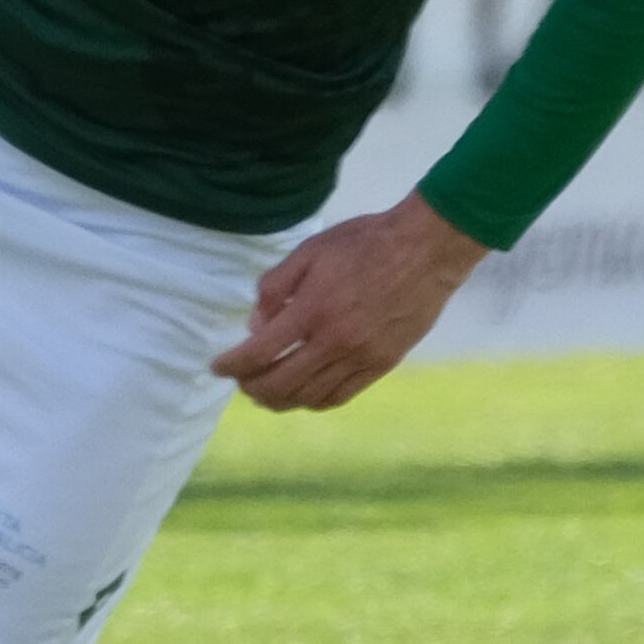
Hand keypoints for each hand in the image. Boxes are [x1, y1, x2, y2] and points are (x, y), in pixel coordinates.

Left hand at [211, 196, 489, 412]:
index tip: (217, 367)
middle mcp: (334, 341)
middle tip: (241, 381)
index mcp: (312, 308)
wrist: (426, 250)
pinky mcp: (382, 365)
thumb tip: (256, 326)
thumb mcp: (311, 250)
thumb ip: (275, 286)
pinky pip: (340, 396)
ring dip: (279, 400)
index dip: (232, 365)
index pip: (259, 352)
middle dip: (251, 387)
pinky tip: (303, 394)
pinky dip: (314, 401)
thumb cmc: (365, 242)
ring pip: (308, 397)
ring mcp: (360, 357)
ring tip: (266, 392)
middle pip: (280, 384)